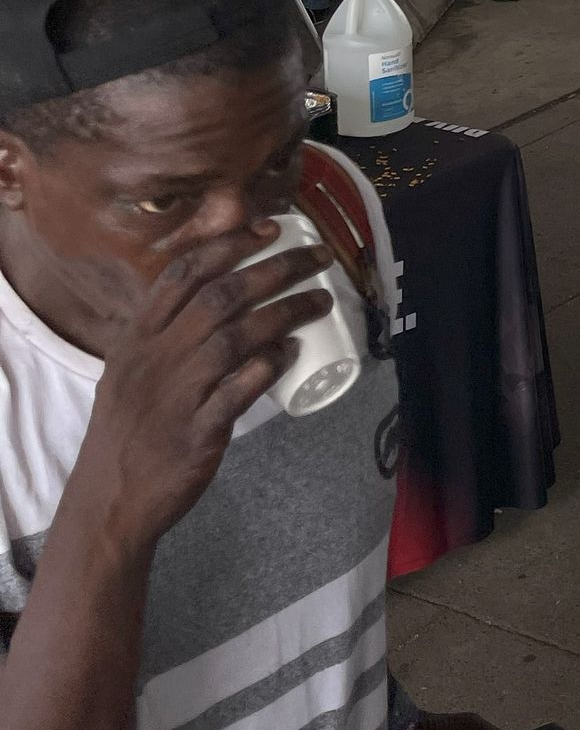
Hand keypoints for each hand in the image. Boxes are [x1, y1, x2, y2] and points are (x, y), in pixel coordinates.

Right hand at [72, 228, 334, 547]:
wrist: (108, 501)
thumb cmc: (126, 430)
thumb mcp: (128, 370)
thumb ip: (164, 332)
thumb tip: (219, 294)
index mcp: (136, 338)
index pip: (183, 275)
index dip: (228, 246)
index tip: (268, 229)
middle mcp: (155, 359)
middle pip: (221, 297)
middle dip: (275, 268)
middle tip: (318, 255)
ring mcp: (176, 395)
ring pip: (236, 337)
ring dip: (285, 312)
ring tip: (321, 299)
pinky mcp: (197, 433)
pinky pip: (238, 390)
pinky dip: (267, 366)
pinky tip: (294, 350)